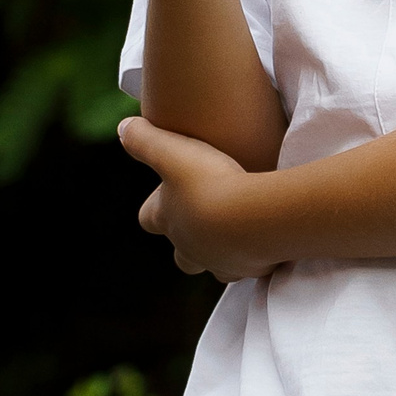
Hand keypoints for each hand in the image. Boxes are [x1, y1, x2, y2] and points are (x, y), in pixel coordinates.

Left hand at [119, 116, 278, 281]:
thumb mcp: (171, 150)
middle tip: (206, 216)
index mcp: (169, 219)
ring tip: (241, 229)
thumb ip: (143, 138)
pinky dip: (261, 256)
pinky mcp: (255, 268)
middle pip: (183, 258)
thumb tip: (123, 127)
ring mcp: (223, 262)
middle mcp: (192, 248)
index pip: (148, 218)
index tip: (167, 188)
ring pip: (219, 267)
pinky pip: (256, 267)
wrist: (255, 216)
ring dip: (225, 251)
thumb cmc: (208, 183)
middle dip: (190, 240)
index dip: (154, 206)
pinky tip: (271, 237)